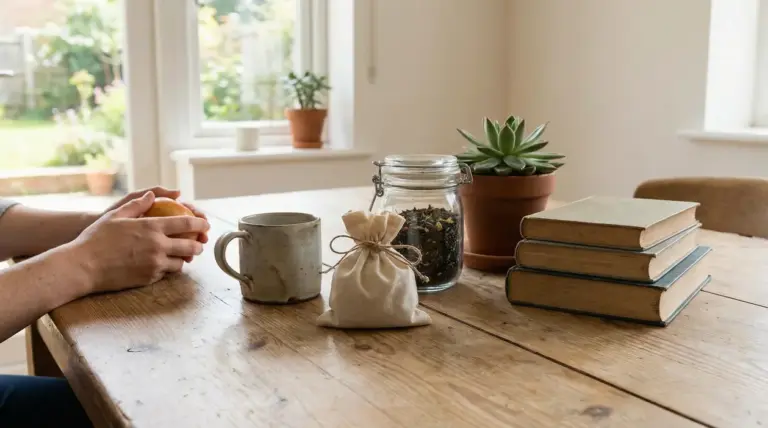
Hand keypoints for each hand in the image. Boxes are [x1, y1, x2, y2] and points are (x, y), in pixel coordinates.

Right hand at [73, 192, 209, 293]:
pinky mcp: (149, 278)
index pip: (186, 223)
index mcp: (152, 227)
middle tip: (199, 243)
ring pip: (181, 263)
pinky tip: (163, 264)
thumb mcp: (115, 215)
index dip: (200, 223)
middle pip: (190, 246)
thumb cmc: (96, 238)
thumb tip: (152, 196)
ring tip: (182, 255)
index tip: (206, 224)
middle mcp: (157, 246)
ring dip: (184, 258)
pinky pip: (166, 273)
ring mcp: (154, 264)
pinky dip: (168, 268)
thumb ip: (137, 205)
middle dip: (199, 244)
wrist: (83, 267)